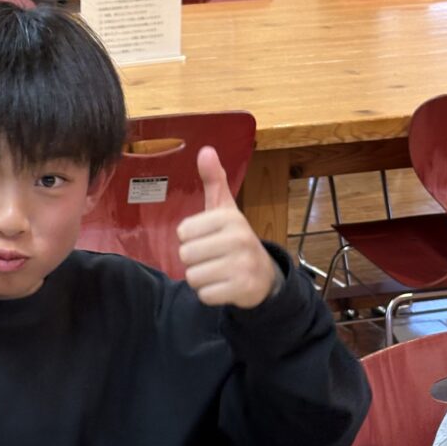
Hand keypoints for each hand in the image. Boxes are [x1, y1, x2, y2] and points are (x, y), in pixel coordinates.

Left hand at [177, 147, 281, 308]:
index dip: (190, 239)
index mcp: (230, 217)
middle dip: (194, 261)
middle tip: (213, 258)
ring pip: (193, 277)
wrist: (264, 275)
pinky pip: (205, 295)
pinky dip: (210, 294)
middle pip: (185, 255)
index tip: (208, 238)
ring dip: (201, 278)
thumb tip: (205, 150)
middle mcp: (238, 238)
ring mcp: (242, 265)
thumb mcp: (225, 209)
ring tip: (218, 272)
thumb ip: (213, 181)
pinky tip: (224, 286)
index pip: (183, 232)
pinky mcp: (243, 289)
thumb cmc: (234, 239)